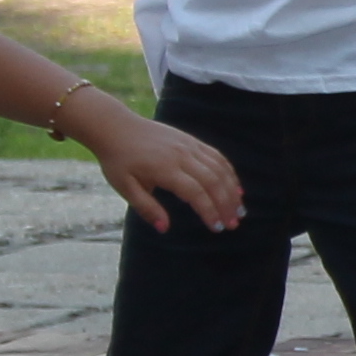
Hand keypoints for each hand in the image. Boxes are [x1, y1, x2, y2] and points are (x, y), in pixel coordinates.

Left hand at [83, 111, 241, 234]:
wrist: (116, 127)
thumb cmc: (118, 160)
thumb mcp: (124, 187)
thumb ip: (146, 208)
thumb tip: (164, 228)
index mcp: (165, 169)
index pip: (195, 193)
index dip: (209, 211)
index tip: (217, 228)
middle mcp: (182, 156)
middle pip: (213, 181)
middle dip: (226, 204)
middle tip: (234, 224)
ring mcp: (189, 145)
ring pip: (220, 169)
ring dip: (233, 190)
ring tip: (239, 210)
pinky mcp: (192, 140)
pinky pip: (217, 157)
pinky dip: (230, 173)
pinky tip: (235, 187)